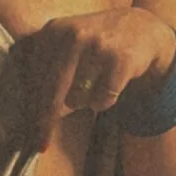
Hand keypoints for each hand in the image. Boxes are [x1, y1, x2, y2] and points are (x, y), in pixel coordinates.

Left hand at [14, 9, 175, 151]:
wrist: (143, 29)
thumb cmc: (95, 48)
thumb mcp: (66, 47)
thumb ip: (45, 73)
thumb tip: (33, 119)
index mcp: (53, 31)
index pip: (35, 79)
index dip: (32, 108)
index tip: (31, 129)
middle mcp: (73, 34)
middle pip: (51, 92)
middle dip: (45, 123)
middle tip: (41, 145)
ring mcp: (97, 45)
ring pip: (77, 99)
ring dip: (84, 102)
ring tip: (95, 83)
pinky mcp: (120, 59)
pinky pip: (101, 100)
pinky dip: (104, 101)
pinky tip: (111, 85)